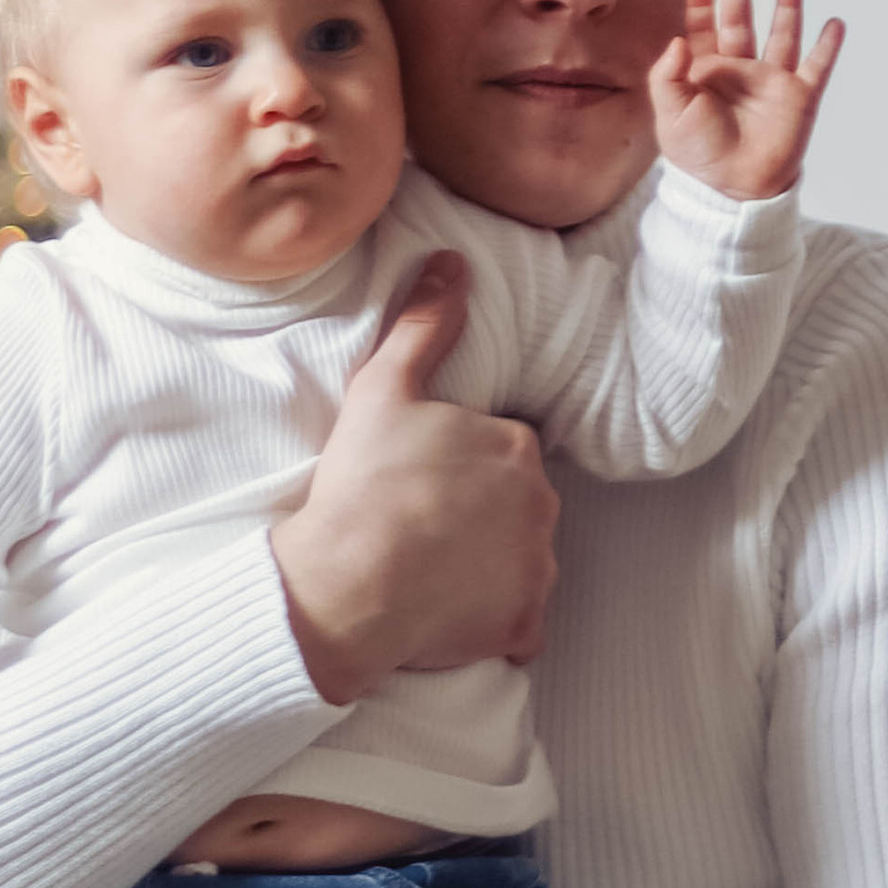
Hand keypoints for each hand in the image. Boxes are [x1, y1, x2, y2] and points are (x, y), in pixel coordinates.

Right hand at [267, 249, 559, 697]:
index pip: (501, 455)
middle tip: (420, 528)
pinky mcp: (524, 625)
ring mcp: (537, 570)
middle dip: (479, 518)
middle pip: (516, 509)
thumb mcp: (383, 390)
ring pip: (520, 564)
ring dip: (487, 570)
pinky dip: (495, 623)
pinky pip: (521, 624)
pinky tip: (448, 615)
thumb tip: (452, 263)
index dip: (458, 470)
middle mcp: (543, 508)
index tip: (418, 485)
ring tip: (428, 573)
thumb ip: (424, 326)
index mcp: (517, 448)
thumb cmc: (361, 486)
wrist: (344, 584)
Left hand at [651, 0, 843, 202]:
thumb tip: (677, 40)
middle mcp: (740, 69)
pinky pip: (816, 67)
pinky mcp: (799, 98)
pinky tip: (834, 23)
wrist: (733, 190)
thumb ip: (667, 77)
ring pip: (782, 34)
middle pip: (741, 20)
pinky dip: (827, 46)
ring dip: (788, 5)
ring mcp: (772, 81)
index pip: (703, 27)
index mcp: (706, 71)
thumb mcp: (669, 115)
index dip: (699, 1)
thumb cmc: (699, 154)